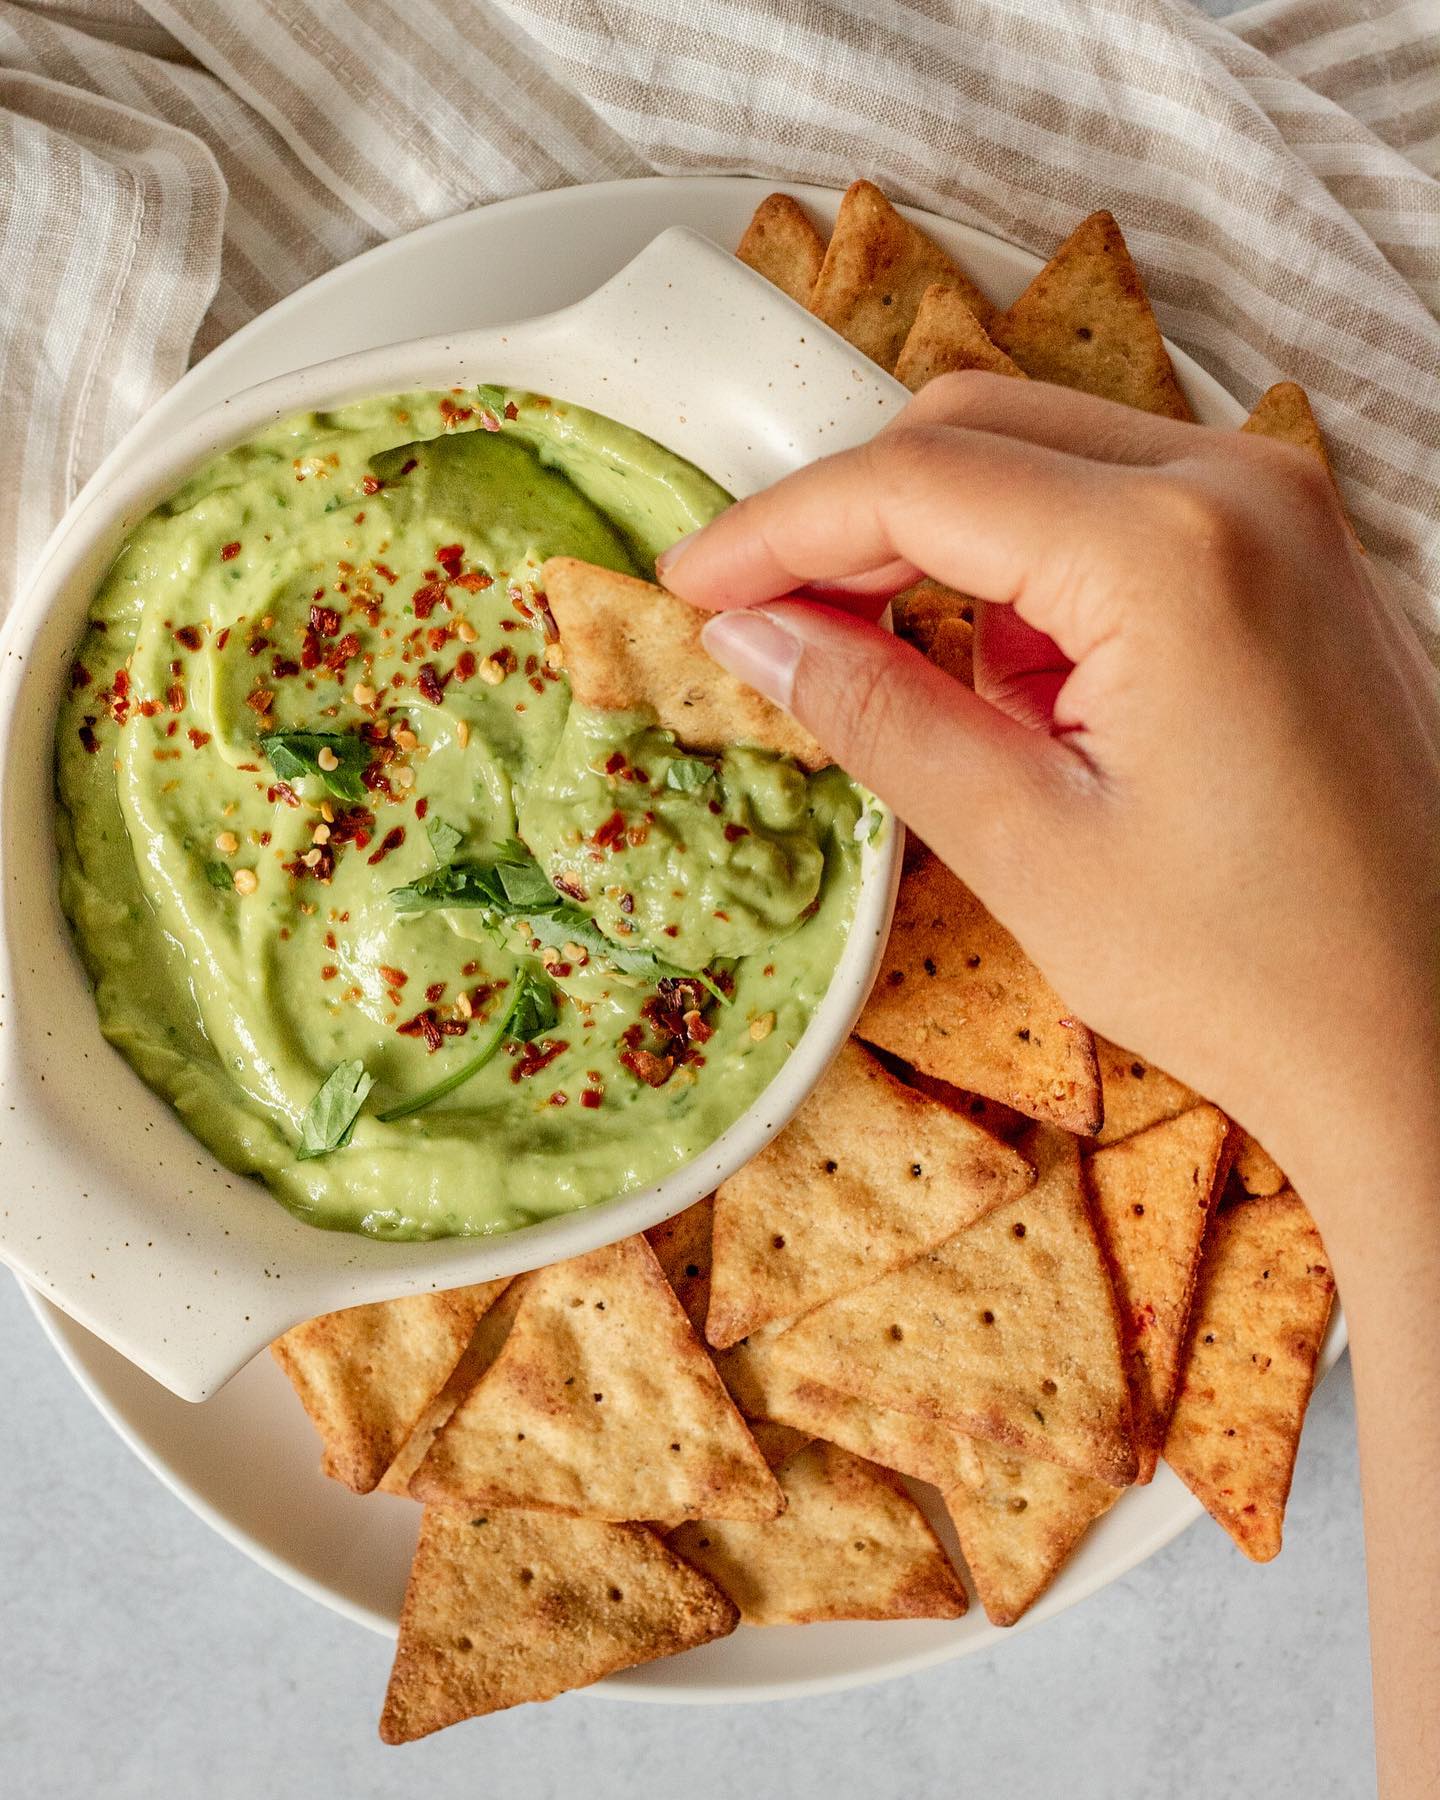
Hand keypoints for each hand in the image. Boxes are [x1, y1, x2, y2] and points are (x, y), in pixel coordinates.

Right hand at [658, 374, 1439, 1214]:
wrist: (1429, 1036)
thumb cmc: (1260, 973)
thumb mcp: (1025, 847)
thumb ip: (874, 713)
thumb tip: (757, 638)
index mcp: (1171, 553)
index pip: (914, 483)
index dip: (776, 532)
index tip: (696, 587)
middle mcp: (1242, 492)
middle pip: (975, 431)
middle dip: (851, 525)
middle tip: (768, 625)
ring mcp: (1284, 514)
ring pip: (1044, 458)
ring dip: (942, 550)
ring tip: (896, 679)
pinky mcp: (1295, 556)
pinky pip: (1119, 507)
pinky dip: (1031, 573)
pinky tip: (1015, 687)